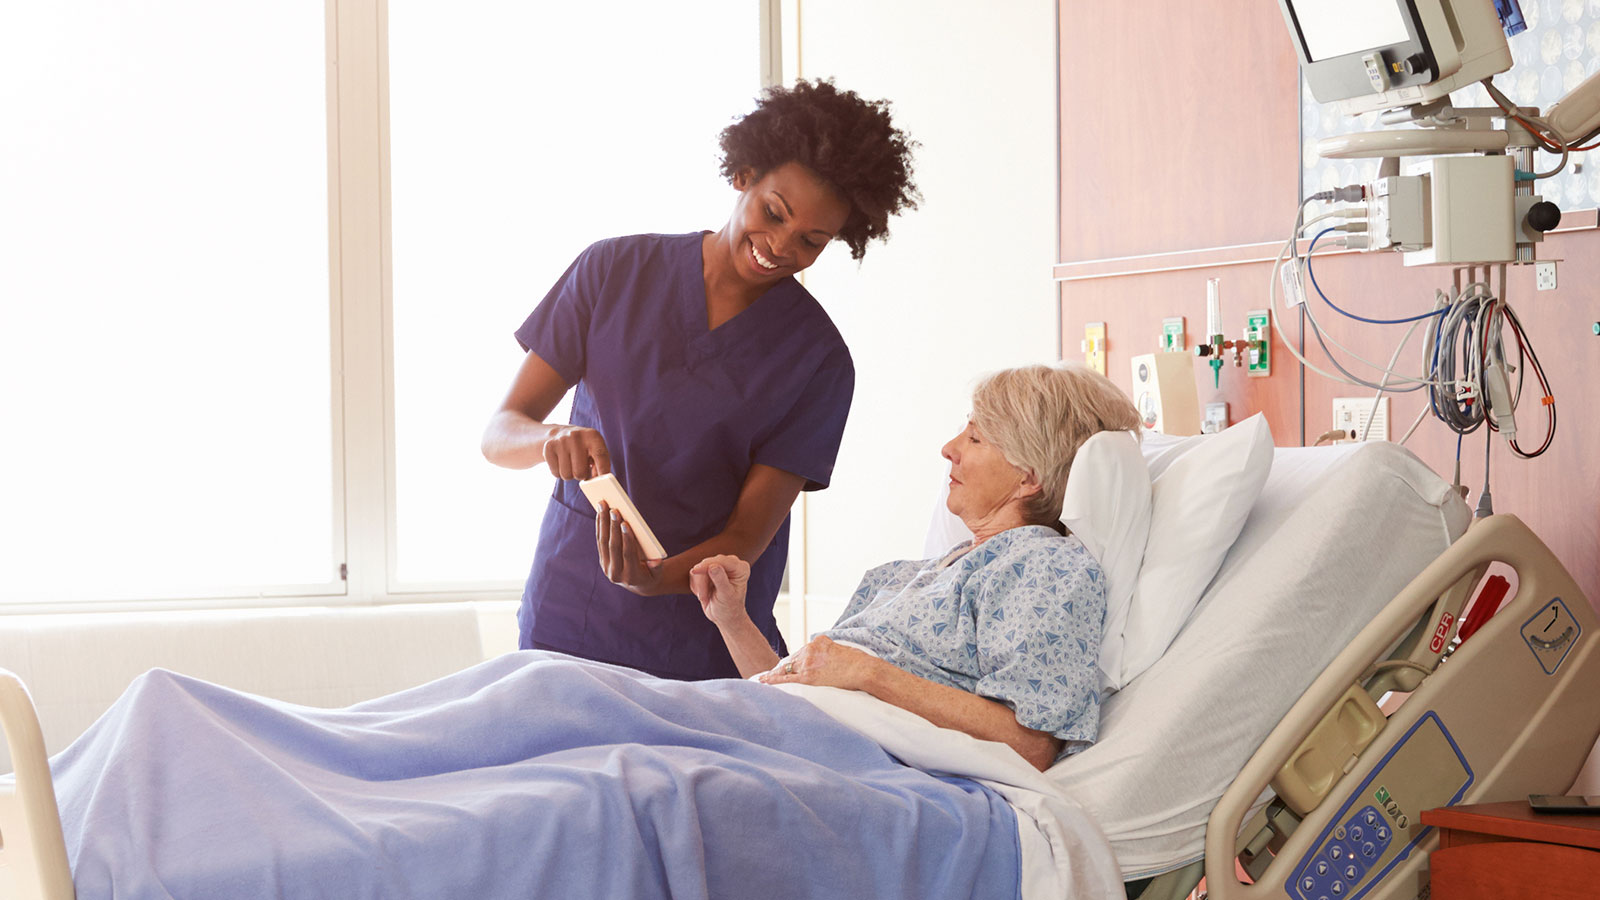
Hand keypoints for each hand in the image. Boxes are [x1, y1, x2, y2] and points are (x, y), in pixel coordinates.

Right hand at [544, 426, 610, 479]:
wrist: (560, 434)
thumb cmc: (583, 448)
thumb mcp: (595, 450)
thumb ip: (600, 464)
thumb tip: (599, 481)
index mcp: (593, 436)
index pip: (600, 455)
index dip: (602, 470)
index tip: (602, 483)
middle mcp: (576, 436)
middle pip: (580, 472)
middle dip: (581, 475)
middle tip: (580, 468)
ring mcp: (561, 441)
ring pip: (566, 475)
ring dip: (569, 475)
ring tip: (570, 464)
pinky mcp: (548, 447)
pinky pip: (555, 473)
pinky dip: (558, 472)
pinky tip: (561, 462)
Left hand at [596, 501, 664, 594]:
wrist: (638, 584)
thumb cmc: (651, 574)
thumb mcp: (657, 574)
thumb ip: (657, 568)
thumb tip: (656, 561)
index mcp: (631, 577)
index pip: (628, 554)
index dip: (627, 538)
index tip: (626, 522)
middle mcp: (616, 574)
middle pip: (613, 547)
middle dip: (613, 527)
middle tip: (613, 509)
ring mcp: (607, 567)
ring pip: (603, 542)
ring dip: (602, 523)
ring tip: (602, 505)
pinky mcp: (602, 560)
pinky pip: (599, 541)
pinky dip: (599, 526)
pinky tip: (600, 513)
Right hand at [689, 555, 749, 627]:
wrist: (724, 617)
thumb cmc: (729, 608)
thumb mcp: (726, 596)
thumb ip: (720, 580)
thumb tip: (712, 566)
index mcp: (740, 568)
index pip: (722, 560)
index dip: (707, 565)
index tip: (695, 571)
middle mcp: (731, 564)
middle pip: (708, 563)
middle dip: (702, 581)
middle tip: (702, 597)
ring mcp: (719, 566)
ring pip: (699, 569)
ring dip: (699, 585)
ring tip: (705, 597)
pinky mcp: (708, 571)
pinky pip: (695, 574)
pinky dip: (696, 585)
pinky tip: (703, 594)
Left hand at [758, 635, 879, 691]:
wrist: (864, 670)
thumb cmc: (858, 662)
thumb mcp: (842, 649)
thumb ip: (829, 652)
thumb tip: (827, 661)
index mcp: (819, 641)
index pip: (803, 652)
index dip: (796, 661)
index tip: (789, 665)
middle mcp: (811, 649)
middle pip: (793, 659)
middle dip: (785, 667)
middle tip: (771, 674)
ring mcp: (808, 662)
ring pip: (787, 668)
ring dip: (776, 673)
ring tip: (764, 679)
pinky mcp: (808, 677)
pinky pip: (786, 678)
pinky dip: (774, 679)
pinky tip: (764, 681)